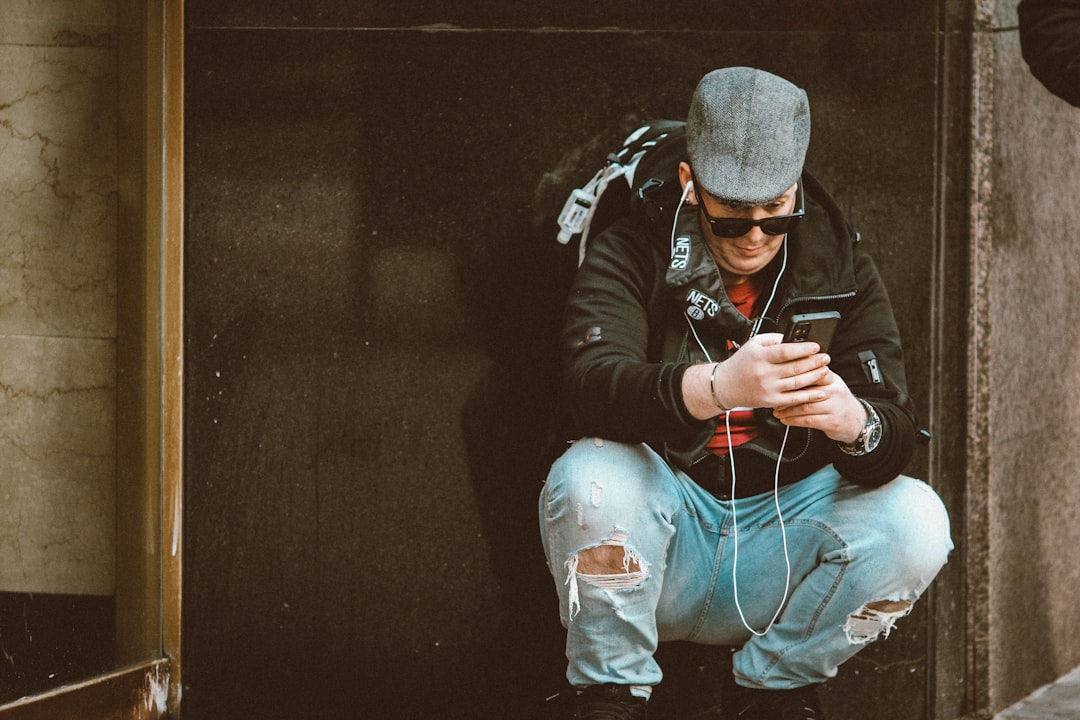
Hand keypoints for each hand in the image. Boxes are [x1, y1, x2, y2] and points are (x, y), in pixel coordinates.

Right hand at [683, 333, 832, 418]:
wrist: (725, 385)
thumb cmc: (741, 363)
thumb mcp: (753, 344)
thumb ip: (773, 339)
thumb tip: (792, 338)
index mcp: (760, 356)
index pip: (785, 351)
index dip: (803, 349)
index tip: (816, 346)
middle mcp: (764, 373)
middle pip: (795, 368)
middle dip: (814, 362)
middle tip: (826, 358)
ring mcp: (767, 389)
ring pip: (797, 383)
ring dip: (814, 377)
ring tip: (825, 370)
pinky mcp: (770, 401)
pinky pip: (793, 399)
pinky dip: (808, 396)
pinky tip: (819, 392)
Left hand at [772, 370, 866, 442]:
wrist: (856, 420)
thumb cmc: (838, 401)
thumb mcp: (831, 384)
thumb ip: (814, 377)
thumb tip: (791, 368)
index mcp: (832, 379)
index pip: (813, 372)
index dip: (795, 374)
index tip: (779, 376)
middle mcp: (834, 391)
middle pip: (806, 390)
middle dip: (786, 395)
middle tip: (773, 397)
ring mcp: (834, 407)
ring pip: (805, 407)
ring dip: (787, 410)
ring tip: (777, 410)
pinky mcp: (831, 422)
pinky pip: (808, 420)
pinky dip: (794, 421)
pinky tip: (786, 420)